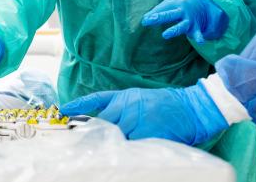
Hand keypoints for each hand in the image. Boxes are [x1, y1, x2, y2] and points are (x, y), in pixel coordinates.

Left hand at [60, 82, 228, 144]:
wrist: (191, 109)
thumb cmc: (161, 102)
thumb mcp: (134, 95)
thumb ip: (111, 103)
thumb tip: (88, 114)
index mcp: (124, 99)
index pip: (97, 107)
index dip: (80, 112)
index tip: (64, 114)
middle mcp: (129, 111)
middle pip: (104, 127)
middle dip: (93, 137)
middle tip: (79, 148)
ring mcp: (140, 125)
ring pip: (117, 140)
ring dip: (109, 147)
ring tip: (96, 157)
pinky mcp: (151, 139)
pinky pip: (133, 149)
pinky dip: (126, 154)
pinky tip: (120, 160)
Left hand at [142, 0, 228, 43]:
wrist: (203, 7)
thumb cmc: (180, 5)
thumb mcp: (170, 4)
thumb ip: (158, 11)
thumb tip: (143, 20)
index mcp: (174, 3)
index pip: (162, 9)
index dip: (153, 14)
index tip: (144, 20)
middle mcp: (182, 11)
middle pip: (170, 14)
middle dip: (160, 17)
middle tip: (149, 20)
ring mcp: (189, 20)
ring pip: (181, 26)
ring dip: (173, 30)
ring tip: (165, 35)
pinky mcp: (195, 28)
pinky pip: (197, 33)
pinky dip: (199, 37)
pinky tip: (200, 41)